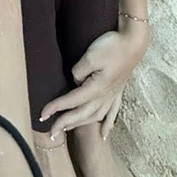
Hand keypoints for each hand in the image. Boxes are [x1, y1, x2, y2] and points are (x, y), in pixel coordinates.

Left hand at [39, 23, 148, 139]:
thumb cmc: (111, 47)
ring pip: (95, 116)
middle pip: (82, 114)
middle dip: (65, 123)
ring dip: (81, 124)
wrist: (133, 42)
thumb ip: (79, 71)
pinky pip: (112, 113)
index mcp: (96, 89)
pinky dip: (107, 125)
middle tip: (50, 132)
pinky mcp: (118, 91)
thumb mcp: (90, 56)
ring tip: (68, 129)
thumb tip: (76, 82)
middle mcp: (105, 96)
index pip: (71, 101)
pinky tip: (104, 134)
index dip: (56, 108)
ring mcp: (113, 95)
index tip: (42, 114)